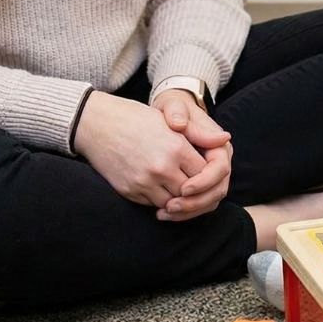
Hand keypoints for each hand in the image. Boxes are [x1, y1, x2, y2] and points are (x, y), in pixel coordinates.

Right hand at [73, 91, 229, 219]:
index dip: (207, 173)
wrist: (96, 124)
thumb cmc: (134, 118)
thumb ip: (198, 134)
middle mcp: (162, 167)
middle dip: (195, 190)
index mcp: (176, 147)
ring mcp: (145, 182)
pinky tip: (160, 189)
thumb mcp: (168, 120)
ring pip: (174, 203)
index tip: (204, 169)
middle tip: (195, 185)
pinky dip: (160, 200)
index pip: (205, 172)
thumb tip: (226, 139)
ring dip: (178, 198)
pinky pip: (153, 204)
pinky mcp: (130, 191)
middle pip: (192, 191)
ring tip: (179, 188)